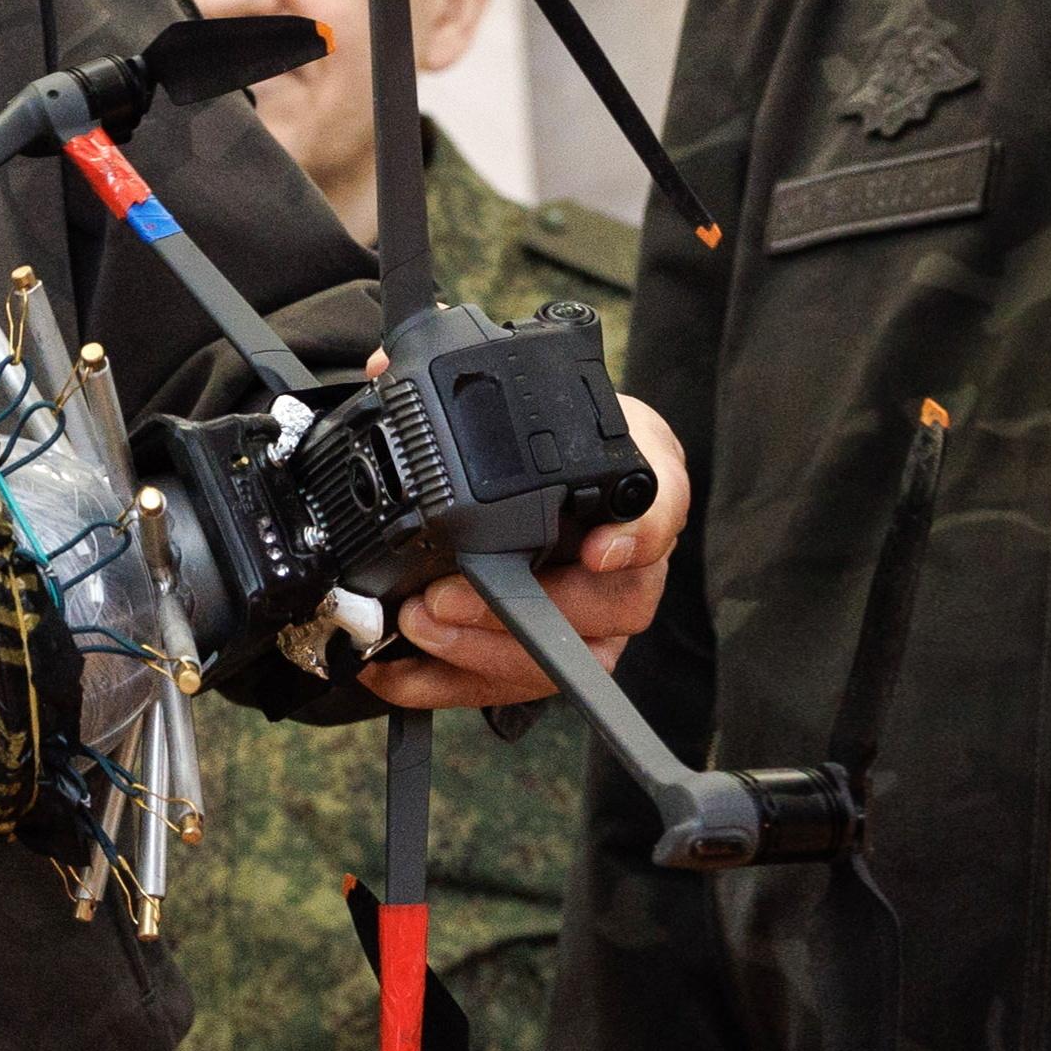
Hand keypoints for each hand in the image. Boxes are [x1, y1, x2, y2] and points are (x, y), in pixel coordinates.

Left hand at [369, 393, 690, 707]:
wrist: (546, 479)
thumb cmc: (550, 439)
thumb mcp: (526, 394)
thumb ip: (458, 369)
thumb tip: (388, 364)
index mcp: (638, 480)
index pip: (662, 507)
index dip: (639, 533)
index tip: (599, 549)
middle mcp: (632, 556)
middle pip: (606, 605)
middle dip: (515, 612)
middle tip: (441, 598)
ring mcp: (601, 614)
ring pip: (565, 659)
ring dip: (480, 653)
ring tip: (414, 627)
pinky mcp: (561, 657)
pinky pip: (519, 687)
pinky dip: (452, 685)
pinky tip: (397, 673)